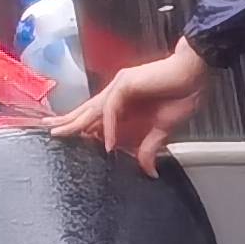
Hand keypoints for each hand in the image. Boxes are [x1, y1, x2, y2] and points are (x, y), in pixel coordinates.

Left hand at [50, 37, 211, 171]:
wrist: (196, 73)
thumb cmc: (183, 94)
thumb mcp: (163, 130)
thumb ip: (149, 147)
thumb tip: (148, 170)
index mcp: (125, 102)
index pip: (96, 116)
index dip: (80, 125)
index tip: (66, 136)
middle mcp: (118, 92)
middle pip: (87, 111)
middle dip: (67, 121)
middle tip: (48, 130)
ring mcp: (120, 86)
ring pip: (92, 108)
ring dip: (75, 122)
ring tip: (59, 133)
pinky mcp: (126, 84)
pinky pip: (111, 109)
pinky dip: (108, 127)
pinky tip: (107, 142)